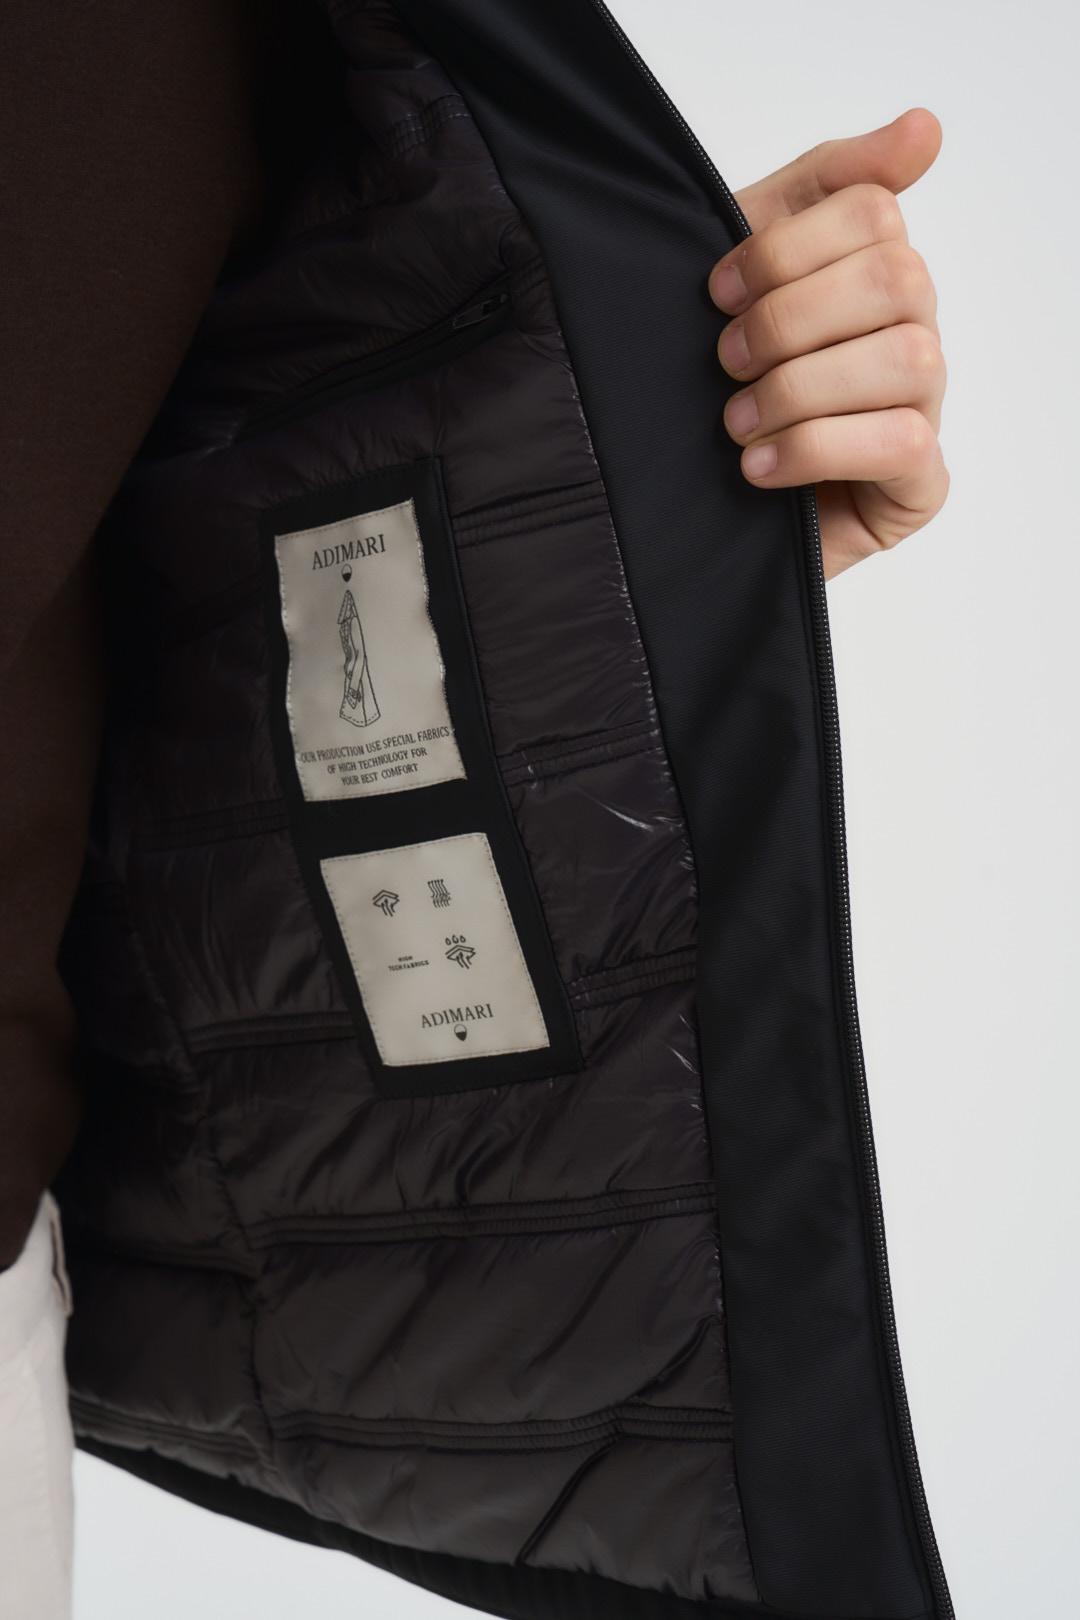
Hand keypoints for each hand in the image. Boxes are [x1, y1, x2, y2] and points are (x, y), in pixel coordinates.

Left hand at [708, 109, 947, 579]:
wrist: (688, 509)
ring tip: (736, 423)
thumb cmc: (722, 390)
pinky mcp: (920, 484)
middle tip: (726, 360)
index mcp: (873, 274)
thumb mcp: (746, 277)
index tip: (718, 291)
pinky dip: (815, 448)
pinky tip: (758, 467)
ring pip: (905, 358)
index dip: (785, 247)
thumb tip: (926, 129)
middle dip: (790, 317)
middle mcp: (912, 331)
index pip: (872, 211)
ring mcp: (925, 408)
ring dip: (799, 388)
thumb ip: (818, 192)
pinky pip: (902, 442)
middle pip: (895, 276)